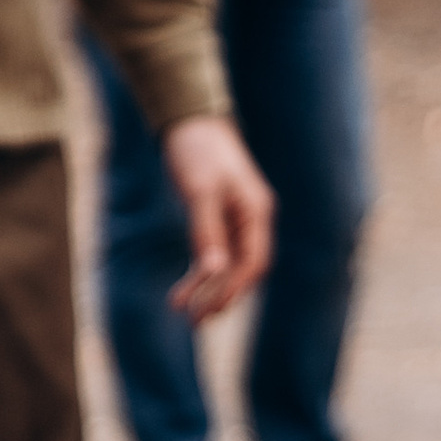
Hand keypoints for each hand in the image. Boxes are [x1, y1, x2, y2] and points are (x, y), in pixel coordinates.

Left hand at [162, 114, 272, 321]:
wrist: (189, 119)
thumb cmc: (198, 151)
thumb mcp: (200, 192)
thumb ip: (207, 232)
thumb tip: (213, 271)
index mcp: (257, 213)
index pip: (253, 262)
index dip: (234, 287)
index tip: (212, 307)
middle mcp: (253, 219)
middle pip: (243, 269)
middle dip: (221, 295)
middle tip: (197, 320)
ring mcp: (238, 219)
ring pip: (228, 264)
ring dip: (208, 287)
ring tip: (184, 310)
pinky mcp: (220, 217)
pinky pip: (215, 252)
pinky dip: (200, 270)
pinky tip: (184, 287)